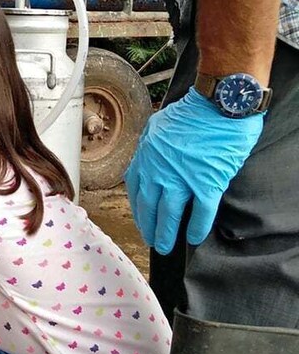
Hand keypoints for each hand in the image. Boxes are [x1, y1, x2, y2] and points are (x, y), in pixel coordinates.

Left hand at [125, 87, 263, 254]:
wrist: (218, 106)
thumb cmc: (191, 112)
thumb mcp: (157, 126)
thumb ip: (149, 145)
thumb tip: (147, 158)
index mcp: (146, 157)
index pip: (135, 190)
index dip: (138, 208)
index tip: (141, 219)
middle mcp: (159, 171)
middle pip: (149, 206)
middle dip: (149, 226)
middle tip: (151, 239)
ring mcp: (182, 179)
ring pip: (170, 214)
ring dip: (167, 233)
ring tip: (166, 246)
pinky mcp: (206, 184)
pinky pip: (200, 212)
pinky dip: (198, 227)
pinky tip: (195, 237)